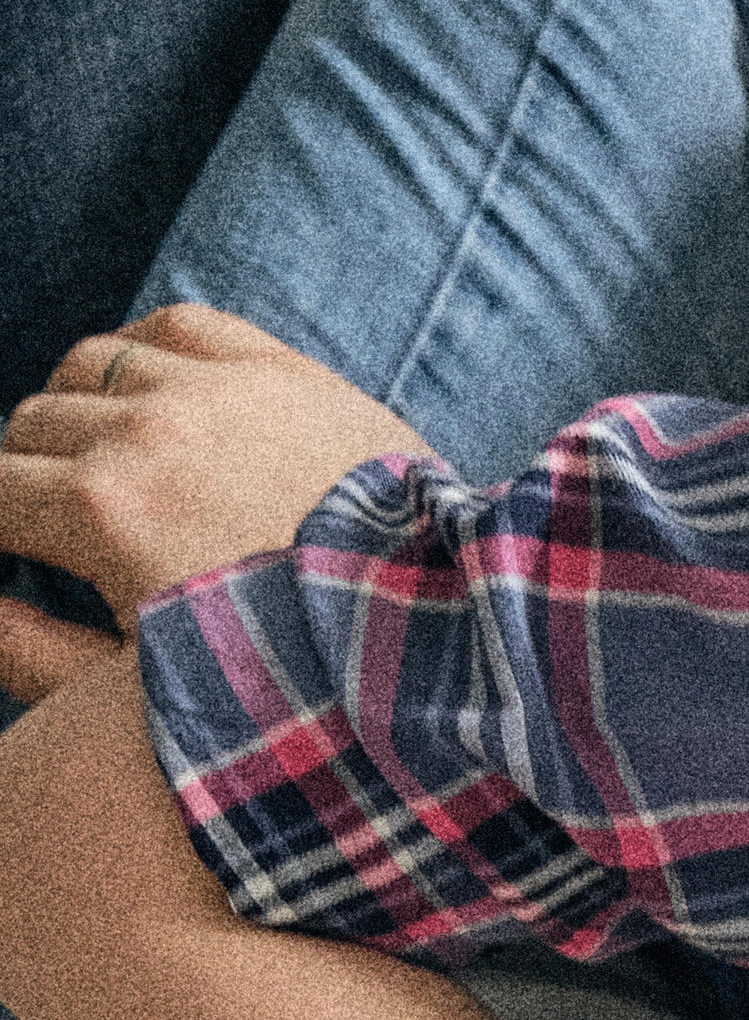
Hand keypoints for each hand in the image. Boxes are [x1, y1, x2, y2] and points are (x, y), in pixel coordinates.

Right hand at [0, 305, 422, 704]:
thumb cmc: (289, 692)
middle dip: (28, 480)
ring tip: (103, 469)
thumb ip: (29, 653)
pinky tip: (152, 400)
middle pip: (31, 426)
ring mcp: (217, 387)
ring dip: (79, 414)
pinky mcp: (282, 370)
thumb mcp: (142, 693)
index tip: (22, 560)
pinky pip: (176, 326)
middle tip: (59, 535)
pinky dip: (146, 355)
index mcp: (102, 509)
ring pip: (89, 366)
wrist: (435, 650)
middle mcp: (148, 429)